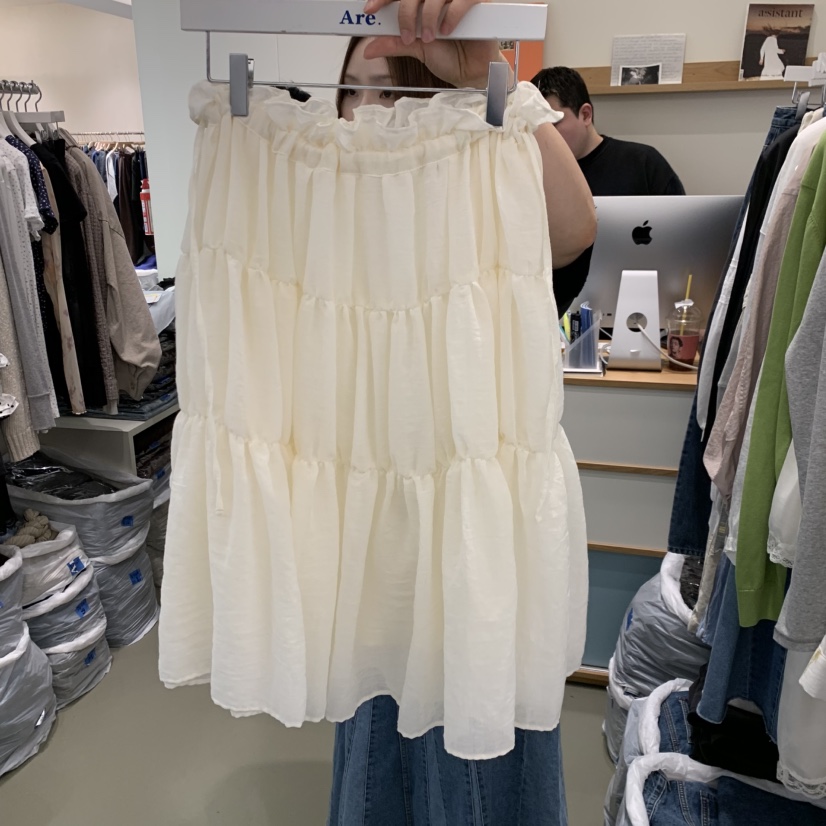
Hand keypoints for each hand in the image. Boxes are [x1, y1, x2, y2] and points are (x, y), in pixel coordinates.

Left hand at [362, 0, 505, 88]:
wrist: (471, 73)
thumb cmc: (448, 57)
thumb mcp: (416, 50)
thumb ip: (394, 44)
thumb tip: (368, 49)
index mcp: (422, 2)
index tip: (369, 10)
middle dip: (406, 12)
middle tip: (406, 36)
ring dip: (428, 15)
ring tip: (429, 38)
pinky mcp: (478, 2)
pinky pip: (462, 0)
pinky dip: (451, 13)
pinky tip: (447, 30)